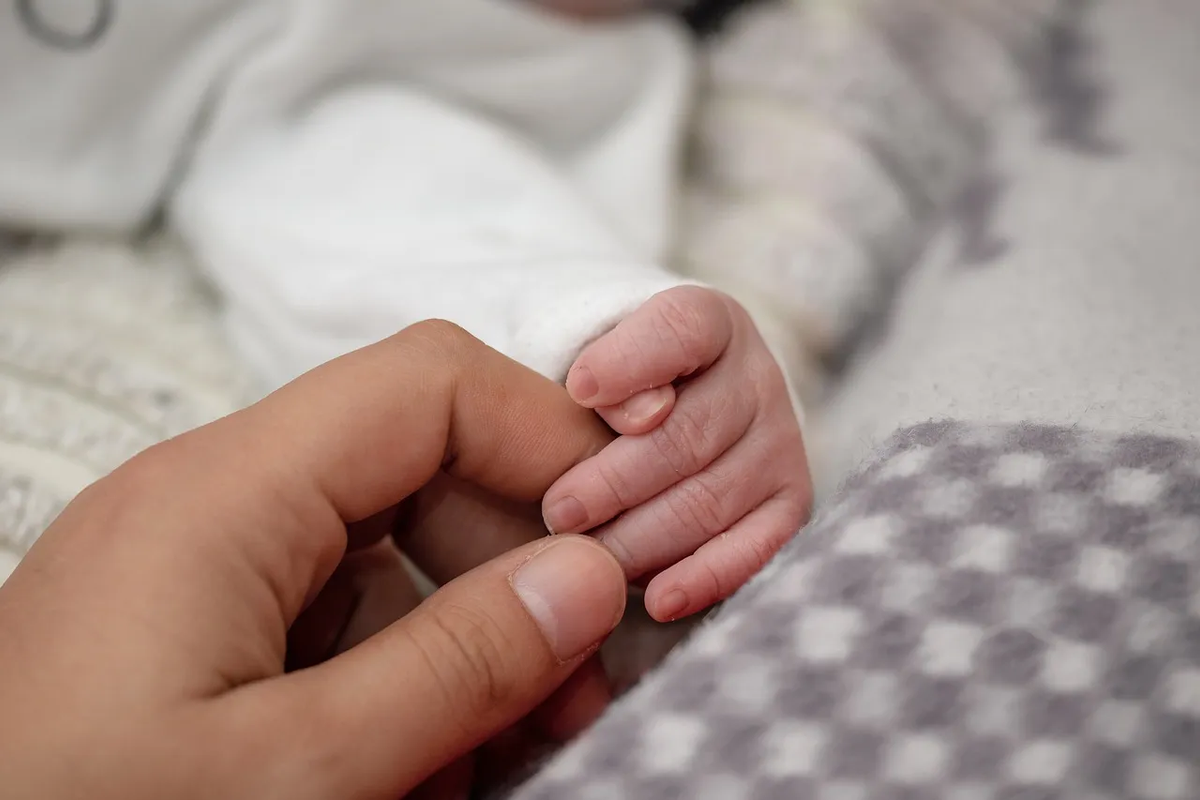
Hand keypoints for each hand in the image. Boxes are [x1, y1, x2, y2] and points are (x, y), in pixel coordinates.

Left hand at [0, 321, 626, 799]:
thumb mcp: (296, 778)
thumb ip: (457, 667)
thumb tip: (588, 577)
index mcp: (222, 496)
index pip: (428, 383)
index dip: (546, 440)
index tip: (617, 540)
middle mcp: (211, 502)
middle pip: (420, 460)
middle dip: (518, 558)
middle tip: (581, 674)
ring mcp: (204, 564)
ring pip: (391, 547)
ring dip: (469, 631)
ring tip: (514, 739)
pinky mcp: (200, 628)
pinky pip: (339, 614)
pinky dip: (405, 674)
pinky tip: (428, 761)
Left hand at [542, 286, 812, 621]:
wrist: (674, 416)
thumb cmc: (608, 393)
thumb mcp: (593, 361)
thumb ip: (600, 374)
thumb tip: (636, 417)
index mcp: (708, 324)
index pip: (681, 329)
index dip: (631, 361)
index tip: (577, 389)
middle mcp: (756, 377)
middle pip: (691, 431)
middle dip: (618, 478)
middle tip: (560, 511)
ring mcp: (779, 444)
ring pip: (713, 497)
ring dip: (644, 534)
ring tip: (586, 557)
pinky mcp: (790, 507)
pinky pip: (757, 547)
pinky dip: (706, 576)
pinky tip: (658, 600)